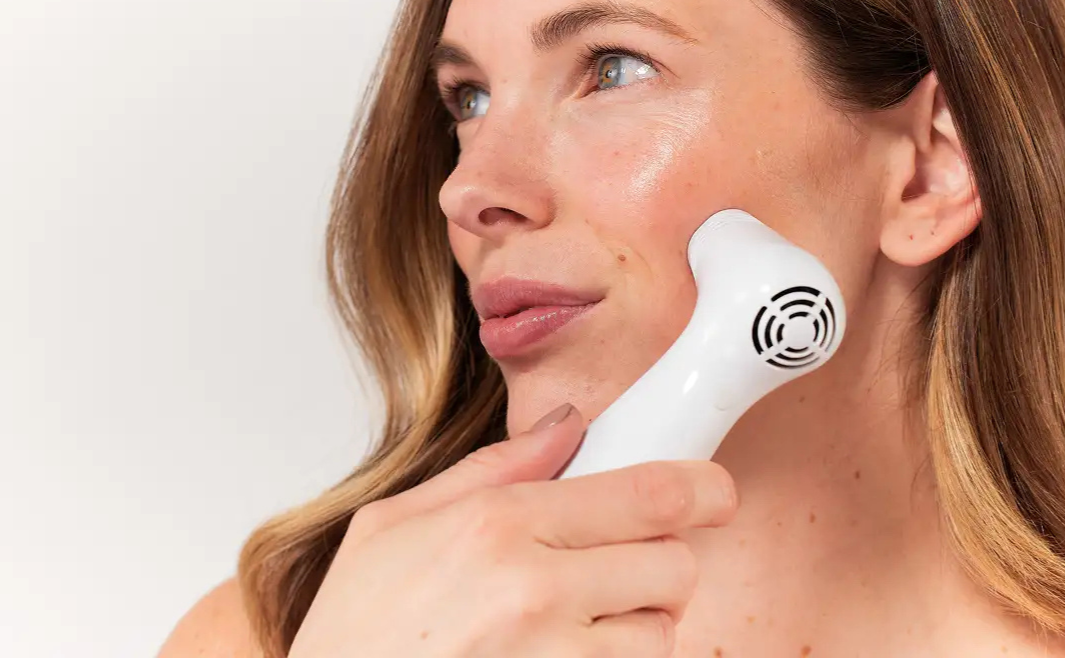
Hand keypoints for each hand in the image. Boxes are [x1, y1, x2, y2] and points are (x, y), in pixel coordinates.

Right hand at [288, 403, 738, 656]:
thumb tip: (565, 427)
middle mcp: (535, 593)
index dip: (702, 489)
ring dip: (638, 628)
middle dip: (660, 562)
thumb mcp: (392, 525)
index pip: (650, 494)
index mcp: (497, 527)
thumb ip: (490, 470)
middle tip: (616, 568)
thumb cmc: (351, 636)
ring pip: (663, 635)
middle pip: (674, 565)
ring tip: (577, 629)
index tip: (713, 492)